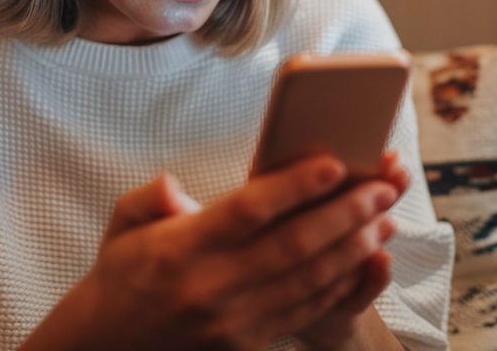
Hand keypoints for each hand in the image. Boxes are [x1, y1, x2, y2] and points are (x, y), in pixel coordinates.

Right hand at [20, 153, 405, 350]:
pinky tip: (365, 261)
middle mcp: (210, 286)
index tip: (334, 163)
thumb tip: (173, 185)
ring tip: (386, 219)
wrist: (110, 346)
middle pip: (291, 245)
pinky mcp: (248, 342)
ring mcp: (233, 320)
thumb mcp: (122, 226)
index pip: (248, 210)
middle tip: (382, 188)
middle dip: (344, 214)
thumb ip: (150, 197)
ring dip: (353, 248)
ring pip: (308, 280)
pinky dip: (340, 285)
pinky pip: (305, 311)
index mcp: (180, 248)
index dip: (294, 186)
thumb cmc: (123, 274)